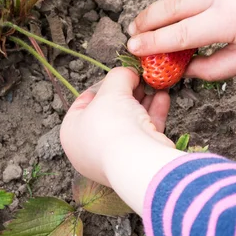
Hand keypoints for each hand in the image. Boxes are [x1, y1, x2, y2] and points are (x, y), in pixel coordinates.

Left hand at [60, 68, 182, 213]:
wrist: (137, 162)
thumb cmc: (113, 125)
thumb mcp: (112, 90)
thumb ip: (119, 76)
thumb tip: (129, 73)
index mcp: (72, 132)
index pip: (84, 102)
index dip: (102, 84)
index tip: (118, 74)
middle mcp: (90, 147)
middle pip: (110, 111)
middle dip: (128, 92)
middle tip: (140, 77)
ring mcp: (115, 155)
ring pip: (130, 121)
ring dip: (143, 100)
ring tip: (155, 83)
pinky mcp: (137, 159)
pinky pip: (144, 132)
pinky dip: (153, 113)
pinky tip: (163, 96)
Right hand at [127, 0, 235, 80]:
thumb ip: (210, 69)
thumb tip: (182, 69)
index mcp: (227, 19)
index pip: (178, 33)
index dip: (152, 42)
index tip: (132, 49)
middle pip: (171, 6)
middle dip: (147, 20)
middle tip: (131, 34)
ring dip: (161, 5)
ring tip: (149, 22)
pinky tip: (175, 3)